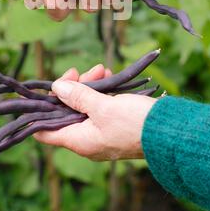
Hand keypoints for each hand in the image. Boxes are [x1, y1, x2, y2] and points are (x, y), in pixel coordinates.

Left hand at [34, 64, 155, 160]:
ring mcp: (101, 132)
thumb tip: (56, 87)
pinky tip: (108, 76)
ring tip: (101, 69)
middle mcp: (87, 139)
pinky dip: (101, 91)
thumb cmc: (136, 123)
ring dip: (89, 86)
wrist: (171, 133)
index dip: (38, 113)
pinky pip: (99, 106)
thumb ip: (79, 97)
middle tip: (79, 71)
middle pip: (65, 111)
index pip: (45, 132)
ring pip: (83, 106)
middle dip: (70, 89)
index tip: (39, 92)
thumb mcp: (104, 107)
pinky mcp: (114, 124)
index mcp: (79, 140)